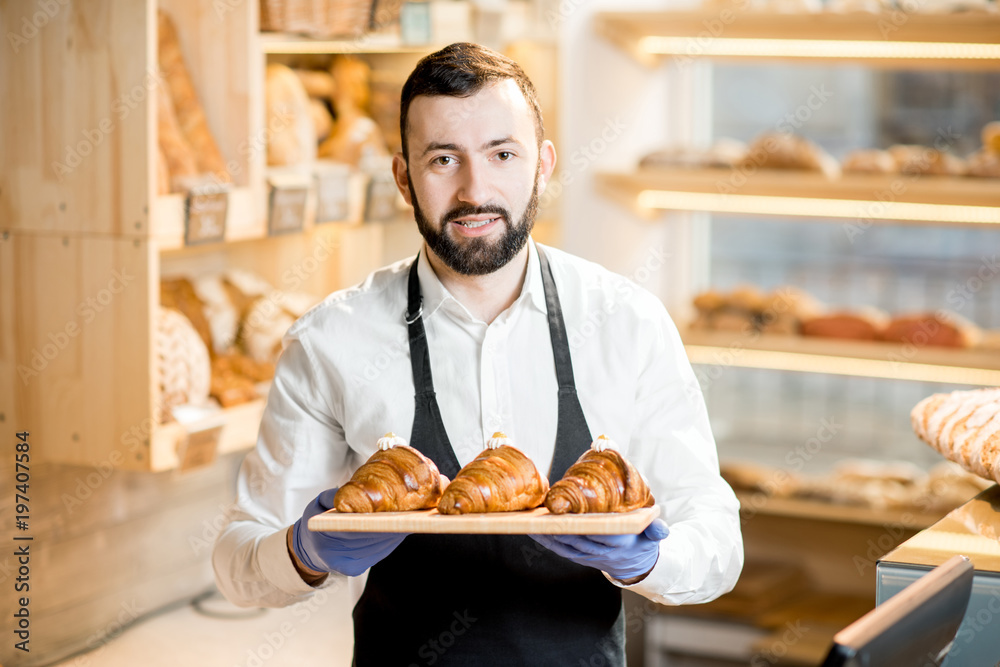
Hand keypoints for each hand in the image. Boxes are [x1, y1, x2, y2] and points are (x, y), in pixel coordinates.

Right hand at [290, 488, 407, 577]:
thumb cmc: (317, 521)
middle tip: (411, 511)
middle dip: (392, 524)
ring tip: (410, 517)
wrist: (310, 548)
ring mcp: (345, 565)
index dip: (377, 521)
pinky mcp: (355, 570)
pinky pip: (379, 553)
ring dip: (396, 532)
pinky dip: (391, 541)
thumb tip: (355, 489)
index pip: (354, 527)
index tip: (395, 511)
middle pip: (371, 538)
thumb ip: (334, 496)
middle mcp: (333, 554)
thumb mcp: (318, 503)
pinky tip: (400, 529)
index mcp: (322, 533)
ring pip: (379, 547)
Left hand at [530, 519, 669, 581]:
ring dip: (550, 536)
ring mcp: (591, 557)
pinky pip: (564, 552)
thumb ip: (657, 530)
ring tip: (533, 523)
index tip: (572, 513)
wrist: (637, 564)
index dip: (585, 525)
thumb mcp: (653, 535)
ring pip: (568, 547)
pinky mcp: (582, 559)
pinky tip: (536, 533)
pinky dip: (549, 543)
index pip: (601, 533)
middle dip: (561, 529)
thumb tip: (662, 529)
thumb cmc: (642, 541)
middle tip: (545, 516)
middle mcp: (604, 552)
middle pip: (579, 540)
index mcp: (620, 543)